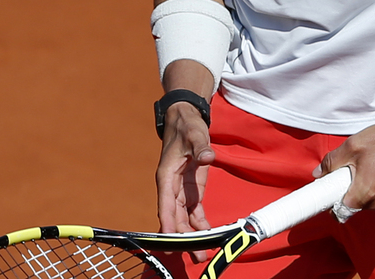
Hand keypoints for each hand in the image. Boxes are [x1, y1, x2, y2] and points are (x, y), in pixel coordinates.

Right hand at [156, 102, 216, 262]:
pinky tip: (208, 235)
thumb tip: (208, 156)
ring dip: (191, 235)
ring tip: (201, 253)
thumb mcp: (194, 134)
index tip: (171, 242)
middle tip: (196, 255)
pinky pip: (194, 211)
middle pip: (175, 217)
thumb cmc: (186, 126)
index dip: (168, 224)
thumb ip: (200, 146)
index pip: (166, 204)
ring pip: (183, 218)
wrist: (186, 119)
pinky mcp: (191, 189)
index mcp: (166, 176)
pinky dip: (199, 223)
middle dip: (183, 238)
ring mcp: (181, 190)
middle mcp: (171, 187)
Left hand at [314, 98, 374, 211]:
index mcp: (364, 192)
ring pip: (368, 203)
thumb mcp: (354, 145)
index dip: (331, 201)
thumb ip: (333, 161)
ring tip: (371, 167)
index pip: (339, 210)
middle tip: (353, 170)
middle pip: (354, 205)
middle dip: (350, 190)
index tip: (328, 191)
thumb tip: (318, 173)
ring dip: (365, 190)